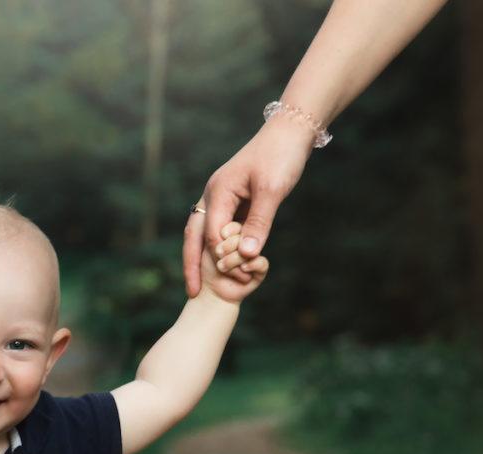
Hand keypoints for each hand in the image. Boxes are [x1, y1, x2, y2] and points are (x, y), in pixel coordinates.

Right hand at [183, 116, 312, 296]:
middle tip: (192, 293)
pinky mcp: (231, 200)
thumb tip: (246, 255)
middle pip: (195, 236)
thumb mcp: (272, 191)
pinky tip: (222, 263)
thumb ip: (259, 223)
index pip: (213, 233)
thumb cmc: (281, 157)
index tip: (239, 277)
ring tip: (198, 284)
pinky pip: (218, 228)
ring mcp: (219, 198)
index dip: (223, 257)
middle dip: (192, 265)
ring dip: (200, 258)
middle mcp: (212, 195)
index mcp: (218, 192)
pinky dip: (217, 248)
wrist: (289, 131)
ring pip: (202, 233)